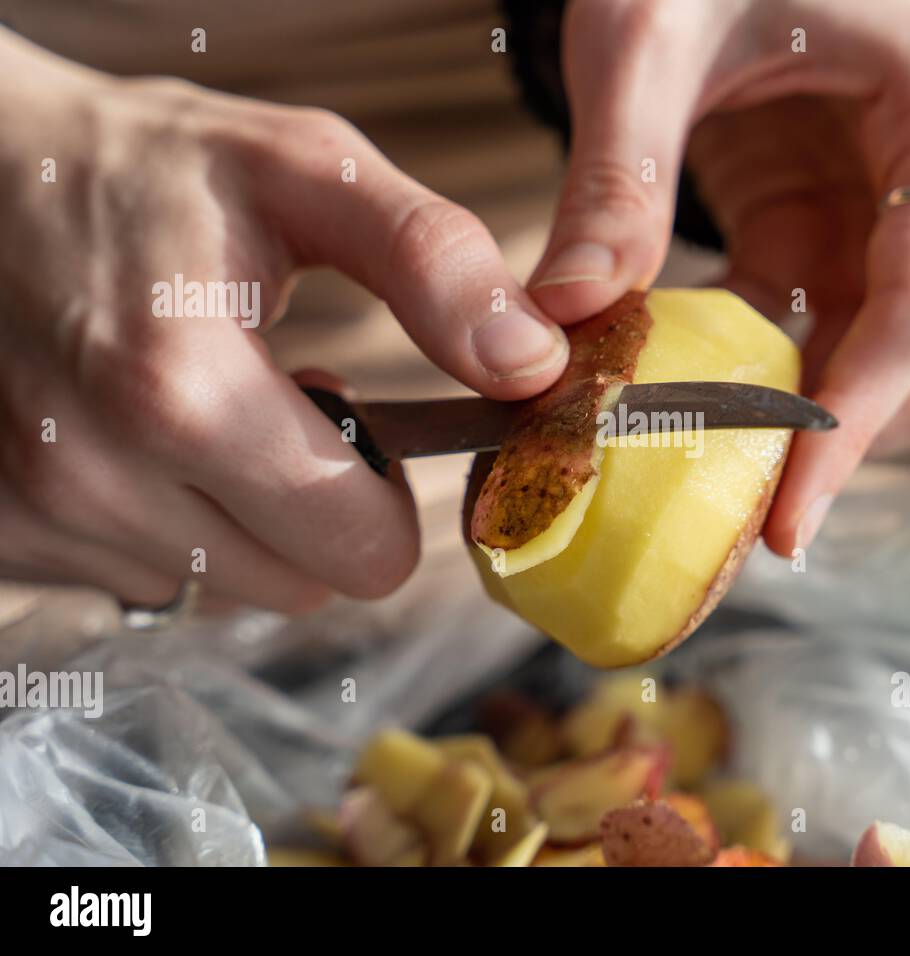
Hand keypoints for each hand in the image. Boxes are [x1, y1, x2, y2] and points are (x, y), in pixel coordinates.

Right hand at [0, 30, 568, 608]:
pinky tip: (143, 437)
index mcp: (182, 392)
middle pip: (302, 588)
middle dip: (322, 512)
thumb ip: (436, 265)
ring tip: (206, 410)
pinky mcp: (2, 535)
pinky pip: (144, 580)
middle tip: (283, 406)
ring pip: (224, 589)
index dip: (390, 496)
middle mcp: (93, 479)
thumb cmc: (152, 168)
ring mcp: (36, 518)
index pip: (366, 555)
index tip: (364, 424)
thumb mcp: (309, 175)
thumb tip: (530, 363)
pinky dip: (167, 524)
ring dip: (242, 519)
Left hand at [527, 0, 909, 553]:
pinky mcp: (844, 244)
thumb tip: (571, 317)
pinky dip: (769, 392)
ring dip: (816, 426)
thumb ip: (617, 175)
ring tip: (711, 467)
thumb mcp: (646, 38)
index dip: (863, 412)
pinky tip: (693, 405)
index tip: (790, 509)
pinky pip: (828, 348)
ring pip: (903, 372)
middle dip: (855, 437)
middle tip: (746, 512)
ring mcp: (903, 219)